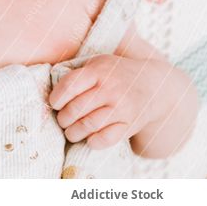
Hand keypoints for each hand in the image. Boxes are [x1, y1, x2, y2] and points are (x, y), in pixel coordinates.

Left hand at [49, 54, 171, 148]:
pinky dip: (93, 142)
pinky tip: (88, 139)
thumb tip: (50, 89)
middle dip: (62, 118)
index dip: (56, 98)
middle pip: (76, 109)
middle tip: (61, 120)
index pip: (69, 86)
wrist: (155, 85)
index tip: (54, 104)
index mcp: (99, 71)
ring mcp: (122, 108)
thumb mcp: (99, 63)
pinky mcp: (130, 124)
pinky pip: (107, 138)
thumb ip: (78, 73)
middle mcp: (111, 89)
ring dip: (73, 132)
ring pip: (88, 125)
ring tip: (70, 132)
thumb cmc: (117, 73)